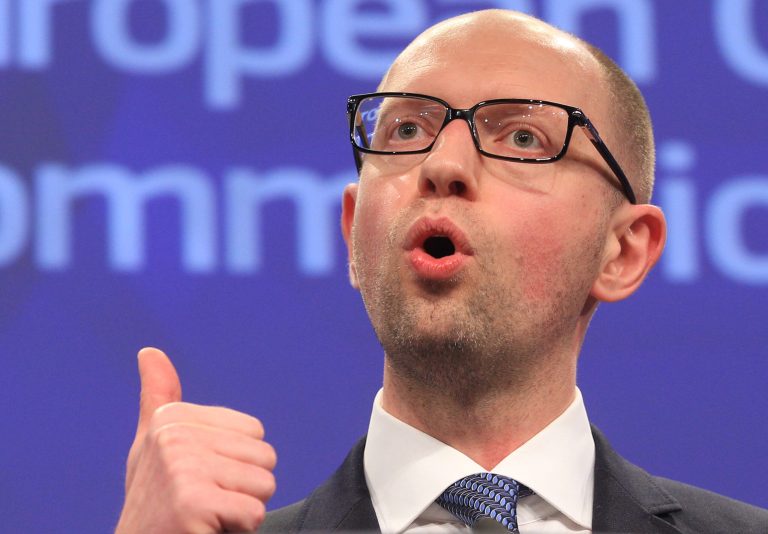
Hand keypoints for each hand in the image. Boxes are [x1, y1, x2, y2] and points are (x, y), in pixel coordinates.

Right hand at [115, 348, 276, 533]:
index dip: (236, 464)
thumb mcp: (154, 445)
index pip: (254, 432)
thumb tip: (149, 351)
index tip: (198, 480)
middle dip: (243, 489)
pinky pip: (253, 514)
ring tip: (205, 517)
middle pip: (264, 457)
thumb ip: (158, 396)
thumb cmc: (154, 502)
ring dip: (241, 511)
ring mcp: (182, 467)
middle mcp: (174, 435)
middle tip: (204, 503)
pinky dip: (238, 530)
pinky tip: (205, 530)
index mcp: (172, 416)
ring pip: (264, 485)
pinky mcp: (192, 502)